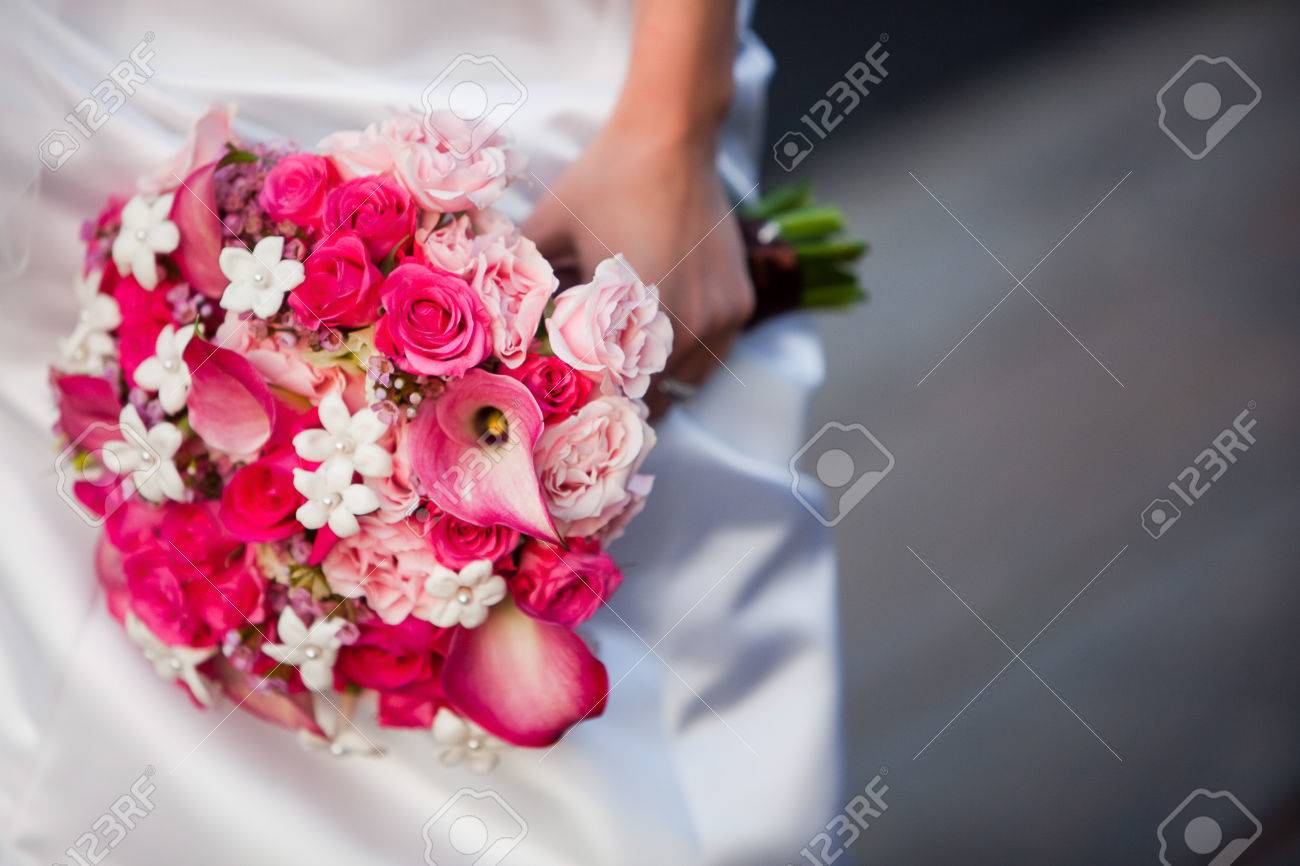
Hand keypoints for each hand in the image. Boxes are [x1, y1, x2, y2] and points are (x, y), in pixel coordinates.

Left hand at [524, 121, 754, 416]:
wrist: (671, 136)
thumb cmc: (603, 181)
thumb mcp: (548, 233)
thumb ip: (520, 286)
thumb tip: (492, 333)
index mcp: (634, 318)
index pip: (612, 396)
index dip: (589, 407)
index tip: (569, 411)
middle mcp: (685, 326)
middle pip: (650, 398)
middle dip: (620, 399)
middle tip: (592, 398)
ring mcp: (719, 319)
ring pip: (684, 384)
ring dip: (656, 383)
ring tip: (624, 373)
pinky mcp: (740, 306)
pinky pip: (712, 355)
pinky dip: (687, 356)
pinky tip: (660, 339)